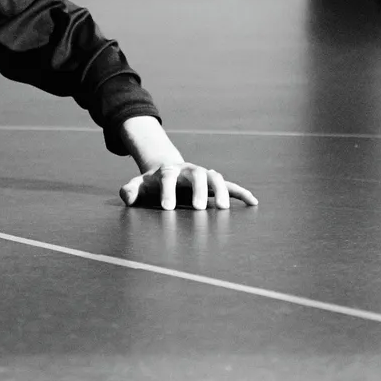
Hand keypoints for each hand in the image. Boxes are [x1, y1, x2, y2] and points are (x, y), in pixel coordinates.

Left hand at [120, 158, 257, 211]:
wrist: (166, 172)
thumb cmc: (152, 184)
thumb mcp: (138, 186)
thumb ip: (131, 190)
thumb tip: (127, 197)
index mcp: (168, 171)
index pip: (168, 177)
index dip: (167, 191)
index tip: (167, 208)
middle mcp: (188, 170)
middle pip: (196, 175)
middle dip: (198, 191)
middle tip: (199, 209)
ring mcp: (203, 175)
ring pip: (215, 178)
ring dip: (221, 191)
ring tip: (223, 210)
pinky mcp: (214, 183)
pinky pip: (231, 186)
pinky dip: (241, 193)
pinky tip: (253, 203)